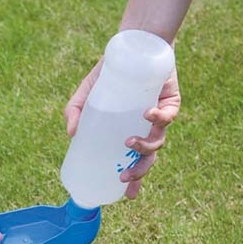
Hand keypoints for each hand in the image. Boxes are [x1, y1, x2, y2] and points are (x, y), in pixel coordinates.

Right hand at [63, 59, 180, 198]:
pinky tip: (147, 115)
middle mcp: (148, 130)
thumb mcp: (86, 94)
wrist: (131, 47)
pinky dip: (158, 118)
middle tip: (124, 176)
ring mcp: (161, 117)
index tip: (128, 196)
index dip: (134, 181)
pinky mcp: (171, 101)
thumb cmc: (109, 75)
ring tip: (128, 143)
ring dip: (144, 147)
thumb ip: (74, 112)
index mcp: (130, 134)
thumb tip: (71, 133)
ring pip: (158, 141)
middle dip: (139, 171)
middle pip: (148, 159)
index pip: (135, 163)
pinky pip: (169, 116)